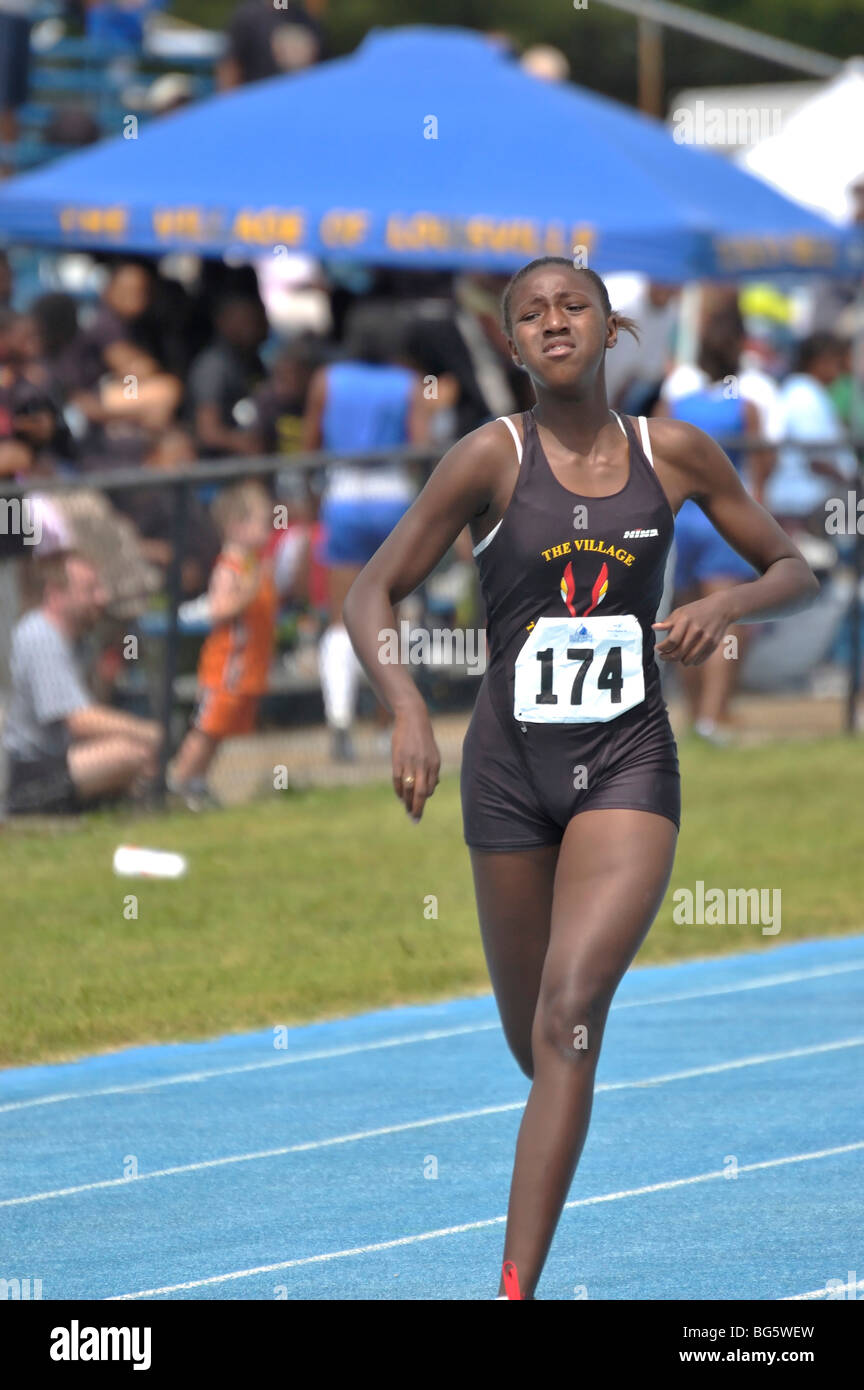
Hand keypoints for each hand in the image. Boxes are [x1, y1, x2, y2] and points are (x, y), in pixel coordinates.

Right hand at [391, 705, 439, 822]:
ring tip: (406, 810)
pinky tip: (400, 796)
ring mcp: (410, 763)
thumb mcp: (432, 754)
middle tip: (415, 819)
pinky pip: (397, 780)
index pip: (429, 789)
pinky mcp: (398, 759)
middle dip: (417, 808)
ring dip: (407, 801)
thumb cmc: (423, 739)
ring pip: (408, 788)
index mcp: (433, 764)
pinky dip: (398, 790)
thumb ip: (432, 771)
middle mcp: (423, 765)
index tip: (419, 809)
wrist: (412, 719)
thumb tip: (432, 788)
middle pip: (421, 793)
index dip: (424, 801)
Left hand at [652, 593, 734, 666]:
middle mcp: (696, 630)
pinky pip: (699, 660)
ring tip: (676, 655)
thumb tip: (654, 627)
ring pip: (688, 660)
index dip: (662, 648)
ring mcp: (706, 638)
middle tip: (663, 656)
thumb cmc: (697, 610)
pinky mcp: (713, 645)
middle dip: (667, 657)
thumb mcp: (681, 611)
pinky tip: (688, 654)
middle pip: (678, 653)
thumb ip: (668, 622)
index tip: (658, 649)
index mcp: (686, 620)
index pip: (671, 641)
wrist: (722, 608)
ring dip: (679, 660)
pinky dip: (691, 661)